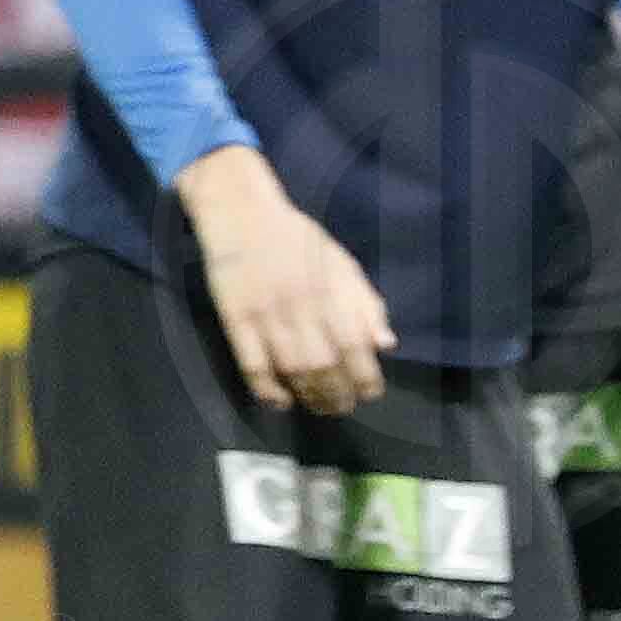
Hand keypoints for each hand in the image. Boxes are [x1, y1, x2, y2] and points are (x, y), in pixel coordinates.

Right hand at [173, 146, 394, 413]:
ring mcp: (266, 313)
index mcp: (330, 290)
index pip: (355, 346)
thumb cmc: (297, 239)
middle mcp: (301, 305)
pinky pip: (252, 363)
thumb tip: (386, 344)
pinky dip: (266, 389)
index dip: (365, 377)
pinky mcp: (234, 318)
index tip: (370, 393)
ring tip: (318, 407)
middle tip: (342, 407)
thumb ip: (365, 302)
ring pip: (291, 369)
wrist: (241, 213)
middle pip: (324, 365)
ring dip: (308, 396)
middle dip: (337, 394)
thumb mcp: (341, 262)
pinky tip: (279, 401)